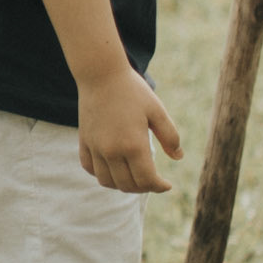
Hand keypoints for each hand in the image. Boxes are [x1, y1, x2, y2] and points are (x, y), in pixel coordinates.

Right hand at [78, 67, 182, 194]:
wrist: (101, 74)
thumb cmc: (133, 90)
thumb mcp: (157, 110)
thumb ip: (170, 136)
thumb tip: (178, 157)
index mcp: (133, 145)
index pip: (147, 180)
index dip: (159, 187)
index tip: (167, 185)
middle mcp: (112, 151)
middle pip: (128, 185)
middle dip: (143, 188)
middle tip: (153, 181)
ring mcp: (95, 148)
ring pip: (107, 182)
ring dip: (122, 185)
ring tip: (134, 178)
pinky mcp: (84, 141)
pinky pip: (90, 168)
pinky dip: (101, 174)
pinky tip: (113, 168)